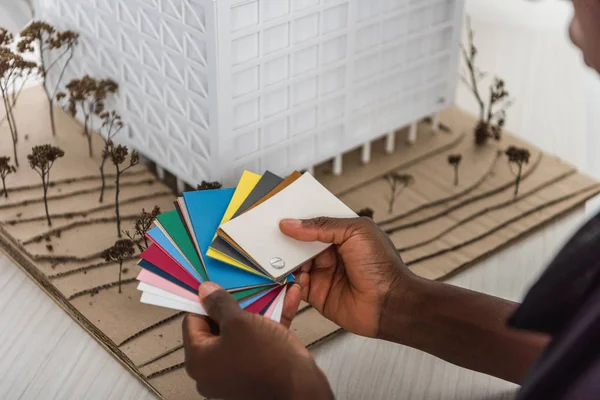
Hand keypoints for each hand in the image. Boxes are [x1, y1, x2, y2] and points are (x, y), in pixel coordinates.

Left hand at [183, 282, 332, 399]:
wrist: (301, 388)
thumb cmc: (267, 360)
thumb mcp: (240, 322)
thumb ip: (219, 304)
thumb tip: (206, 292)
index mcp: (199, 360)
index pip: (192, 322)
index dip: (207, 302)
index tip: (221, 289)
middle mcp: (212, 370)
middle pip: (218, 328)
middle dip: (235, 307)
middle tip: (246, 291)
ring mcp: (234, 373)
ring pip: (241, 334)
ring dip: (257, 312)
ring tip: (267, 294)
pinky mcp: (255, 372)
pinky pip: (258, 342)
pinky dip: (270, 324)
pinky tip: (285, 304)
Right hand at [279, 217, 418, 337]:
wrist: (389, 304)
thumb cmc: (382, 266)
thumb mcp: (355, 233)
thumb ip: (322, 226)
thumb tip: (291, 223)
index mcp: (342, 234)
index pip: (314, 222)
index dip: (298, 219)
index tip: (280, 214)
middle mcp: (330, 253)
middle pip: (300, 243)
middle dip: (286, 240)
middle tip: (270, 235)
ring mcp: (322, 273)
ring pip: (294, 264)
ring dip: (286, 261)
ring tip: (278, 257)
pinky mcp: (316, 294)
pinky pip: (295, 286)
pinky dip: (289, 281)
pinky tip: (293, 276)